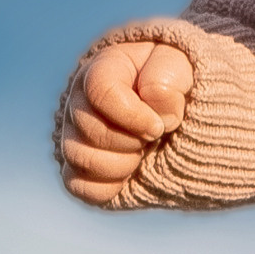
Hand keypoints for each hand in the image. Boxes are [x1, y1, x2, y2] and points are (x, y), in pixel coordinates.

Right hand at [58, 40, 194, 198]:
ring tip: (142, 154)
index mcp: (103, 68)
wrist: (174, 114)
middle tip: (153, 137)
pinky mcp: (78, 167)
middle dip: (132, 141)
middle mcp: (80, 100)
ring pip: (81, 159)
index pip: (100, 91)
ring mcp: (74, 135)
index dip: (133, 116)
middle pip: (91, 130)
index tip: (159, 126)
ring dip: (122, 164)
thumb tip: (155, 108)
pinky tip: (129, 173)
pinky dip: (108, 187)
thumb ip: (167, 75)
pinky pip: (78, 185)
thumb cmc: (176, 83)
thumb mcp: (180, 66)